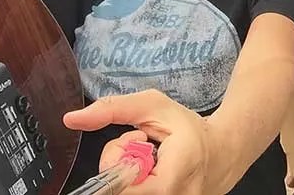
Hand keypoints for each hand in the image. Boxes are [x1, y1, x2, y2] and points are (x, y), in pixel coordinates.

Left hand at [63, 90, 224, 194]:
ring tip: (148, 163)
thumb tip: (70, 119)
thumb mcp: (154, 107)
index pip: (124, 185)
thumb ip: (112, 110)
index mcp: (174, 175)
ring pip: (126, 194)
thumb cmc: (188, 130)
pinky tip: (149, 176)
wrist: (222, 153)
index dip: (119, 162)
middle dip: (121, 167)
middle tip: (142, 148)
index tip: (137, 139)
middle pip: (121, 191)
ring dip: (128, 179)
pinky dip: (136, 186)